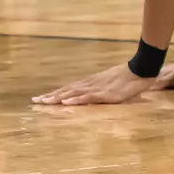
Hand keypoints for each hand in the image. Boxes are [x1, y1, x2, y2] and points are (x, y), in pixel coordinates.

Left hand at [32, 62, 155, 105]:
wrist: (138, 70)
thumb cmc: (125, 79)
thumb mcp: (108, 85)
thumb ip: (98, 90)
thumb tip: (89, 96)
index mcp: (88, 83)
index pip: (67, 89)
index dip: (54, 94)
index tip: (41, 98)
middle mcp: (88, 85)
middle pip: (65, 91)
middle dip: (50, 96)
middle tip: (35, 101)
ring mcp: (96, 88)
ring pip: (72, 94)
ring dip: (58, 98)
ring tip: (44, 102)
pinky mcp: (105, 94)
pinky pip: (87, 97)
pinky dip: (76, 100)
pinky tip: (66, 102)